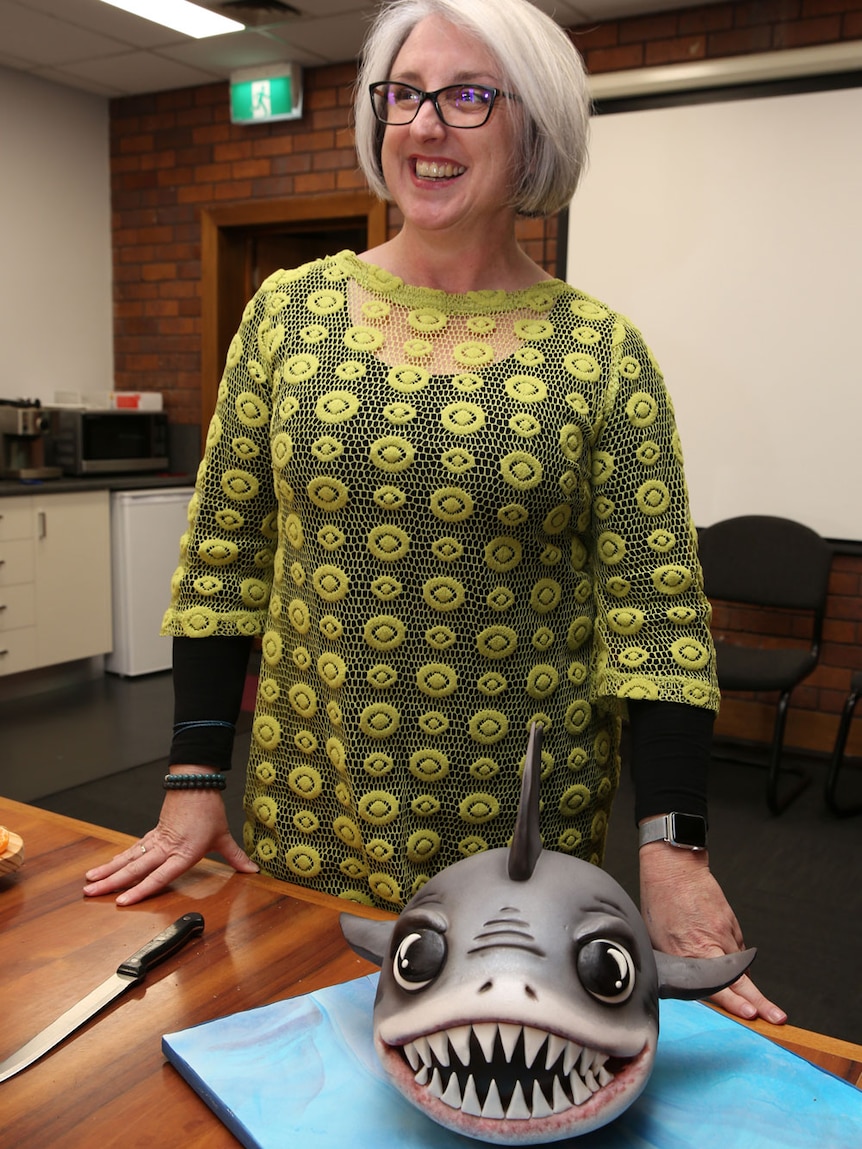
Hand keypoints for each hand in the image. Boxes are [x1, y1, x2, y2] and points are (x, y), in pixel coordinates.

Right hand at [83, 789, 258, 905]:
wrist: (196, 782)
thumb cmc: (209, 809)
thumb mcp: (223, 836)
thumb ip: (236, 857)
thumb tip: (253, 870)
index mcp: (184, 852)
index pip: (160, 876)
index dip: (141, 890)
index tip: (122, 901)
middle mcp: (166, 848)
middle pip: (135, 868)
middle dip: (112, 883)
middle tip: (92, 893)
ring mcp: (157, 841)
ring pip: (129, 858)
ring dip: (109, 871)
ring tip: (90, 882)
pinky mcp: (153, 834)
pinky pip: (132, 849)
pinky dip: (117, 859)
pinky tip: (105, 867)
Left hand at [639, 842, 786, 1024]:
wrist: (675, 869)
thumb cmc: (660, 901)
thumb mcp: (658, 939)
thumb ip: (675, 964)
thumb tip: (682, 984)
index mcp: (688, 950)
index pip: (714, 982)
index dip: (732, 1001)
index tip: (749, 1014)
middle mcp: (711, 943)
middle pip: (739, 979)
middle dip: (759, 1002)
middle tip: (777, 1019)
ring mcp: (725, 933)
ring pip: (741, 968)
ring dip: (753, 991)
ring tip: (772, 1013)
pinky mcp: (732, 925)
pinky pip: (738, 952)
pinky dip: (740, 967)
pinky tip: (743, 981)